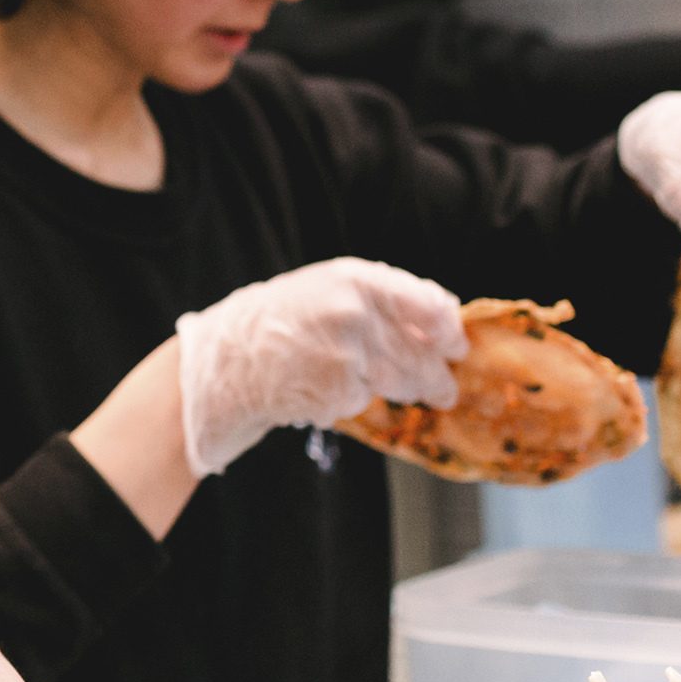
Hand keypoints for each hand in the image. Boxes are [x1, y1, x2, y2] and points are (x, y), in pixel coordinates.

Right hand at [173, 258, 465, 476]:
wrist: (225, 358)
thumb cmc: (278, 319)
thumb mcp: (326, 288)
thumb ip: (381, 297)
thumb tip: (444, 316)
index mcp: (357, 280)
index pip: (430, 306)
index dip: (449, 332)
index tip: (455, 347)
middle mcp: (355, 313)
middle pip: (420, 354)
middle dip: (434, 376)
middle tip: (441, 389)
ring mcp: (346, 354)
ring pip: (400, 383)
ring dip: (400, 392)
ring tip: (376, 385)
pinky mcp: (335, 392)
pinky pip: (363, 402)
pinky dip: (351, 402)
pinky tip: (324, 389)